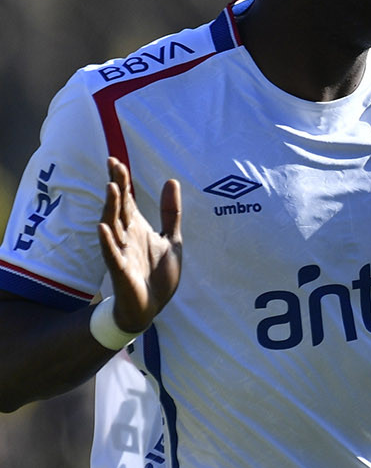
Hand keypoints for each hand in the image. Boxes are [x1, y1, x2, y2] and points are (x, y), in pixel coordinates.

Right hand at [97, 157, 181, 330]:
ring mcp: (121, 253)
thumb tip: (171, 180)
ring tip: (112, 188)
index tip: (115, 160)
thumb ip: (170, 212)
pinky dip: (106, 242)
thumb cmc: (158, 275)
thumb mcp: (171, 240)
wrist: (152, 307)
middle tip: (113, 164)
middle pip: (119, 207)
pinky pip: (111, 255)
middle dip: (117, 187)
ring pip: (113, 227)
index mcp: (137, 228)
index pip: (127, 199)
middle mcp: (126, 237)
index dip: (122, 180)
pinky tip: (102, 228)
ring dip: (111, 208)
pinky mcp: (120, 271)